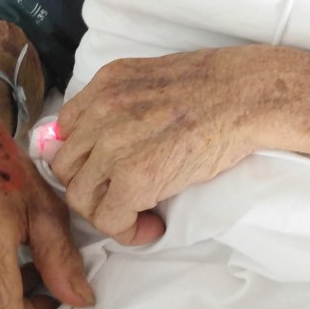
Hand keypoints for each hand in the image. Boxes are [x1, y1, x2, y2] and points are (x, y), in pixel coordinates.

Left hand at [52, 49, 257, 244]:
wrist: (244, 96)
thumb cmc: (215, 86)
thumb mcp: (153, 78)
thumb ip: (121, 101)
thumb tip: (104, 140)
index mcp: (105, 84)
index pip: (65, 132)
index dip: (83, 157)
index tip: (105, 170)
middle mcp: (100, 112)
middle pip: (66, 166)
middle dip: (91, 186)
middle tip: (121, 194)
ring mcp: (113, 146)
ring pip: (80, 197)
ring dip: (106, 211)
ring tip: (138, 213)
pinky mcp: (134, 179)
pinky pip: (108, 220)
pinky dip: (127, 230)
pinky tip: (151, 226)